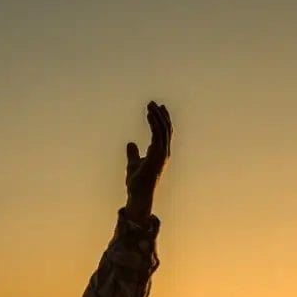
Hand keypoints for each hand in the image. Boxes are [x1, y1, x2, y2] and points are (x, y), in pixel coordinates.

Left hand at [125, 101, 172, 218]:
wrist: (138, 193)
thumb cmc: (136, 182)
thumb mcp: (133, 163)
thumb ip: (133, 153)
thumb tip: (130, 143)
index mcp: (160, 153)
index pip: (164, 133)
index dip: (162, 119)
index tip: (157, 108)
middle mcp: (164, 152)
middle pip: (166, 129)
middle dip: (160, 114)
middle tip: (152, 103)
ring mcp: (162, 153)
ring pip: (163, 129)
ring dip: (157, 115)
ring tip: (149, 105)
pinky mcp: (157, 154)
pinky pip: (157, 134)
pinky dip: (154, 123)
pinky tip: (149, 114)